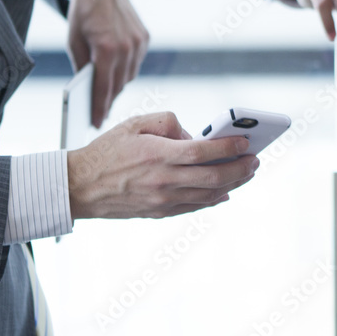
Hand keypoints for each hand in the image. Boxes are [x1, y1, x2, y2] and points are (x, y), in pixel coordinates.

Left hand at [66, 0, 149, 127]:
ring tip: (107, 95)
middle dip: (108, 100)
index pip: (103, 89)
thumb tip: (87, 91)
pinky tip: (116, 74)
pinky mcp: (144, 38)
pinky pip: (135, 63)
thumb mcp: (73, 42)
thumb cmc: (83, 14)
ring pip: (129, 76)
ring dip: (118, 85)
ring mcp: (138, 43)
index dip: (99, 109)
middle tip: (100, 113)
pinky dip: (126, 70)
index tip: (96, 123)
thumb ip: (81, 68)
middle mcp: (126, 47)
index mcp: (106, 49)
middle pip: (118, 85)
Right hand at [67, 112, 258, 219]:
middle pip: (213, 177)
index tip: (246, 142)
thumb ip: (168, 123)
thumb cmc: (107, 150)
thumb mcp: (134, 123)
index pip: (203, 152)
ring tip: (247, 173)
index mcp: (157, 155)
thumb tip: (194, 136)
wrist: (80, 186)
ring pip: (208, 194)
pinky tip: (225, 191)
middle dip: (240, 169)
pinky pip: (194, 207)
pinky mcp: (159, 212)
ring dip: (233, 184)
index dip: (229, 147)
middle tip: (255, 160)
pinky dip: (214, 199)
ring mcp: (163, 200)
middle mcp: (163, 180)